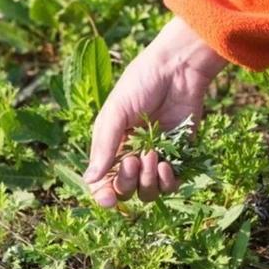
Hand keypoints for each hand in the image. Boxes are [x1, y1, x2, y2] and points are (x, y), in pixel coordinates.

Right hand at [83, 17, 226, 207]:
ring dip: (148, 181)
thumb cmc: (141, 84)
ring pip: (148, 191)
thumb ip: (104, 146)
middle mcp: (132, 155)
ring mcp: (156, 157)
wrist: (179, 69)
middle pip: (125, 190)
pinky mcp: (180, 156)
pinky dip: (168, 181)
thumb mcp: (116, 112)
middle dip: (127, 181)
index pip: (103, 181)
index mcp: (111, 145)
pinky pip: (171, 184)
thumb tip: (89, 180)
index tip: (108, 199)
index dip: (103, 195)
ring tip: (153, 156)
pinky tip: (167, 164)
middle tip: (134, 158)